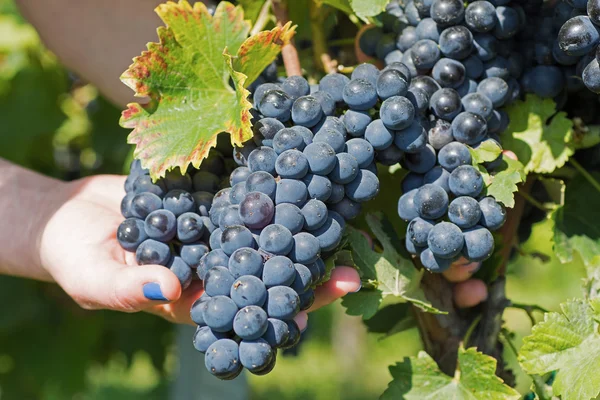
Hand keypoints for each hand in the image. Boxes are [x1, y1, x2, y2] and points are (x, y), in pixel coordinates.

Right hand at [38, 174, 359, 327]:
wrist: (70, 214)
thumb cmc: (75, 257)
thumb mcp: (93, 279)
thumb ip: (127, 290)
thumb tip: (168, 288)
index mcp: (196, 295)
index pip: (246, 308)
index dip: (280, 311)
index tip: (313, 311)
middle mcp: (215, 263)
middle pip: (268, 269)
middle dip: (308, 270)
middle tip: (351, 272)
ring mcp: (216, 227)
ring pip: (263, 227)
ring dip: (298, 221)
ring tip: (339, 213)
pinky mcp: (210, 194)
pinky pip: (242, 190)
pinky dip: (267, 182)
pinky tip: (296, 170)